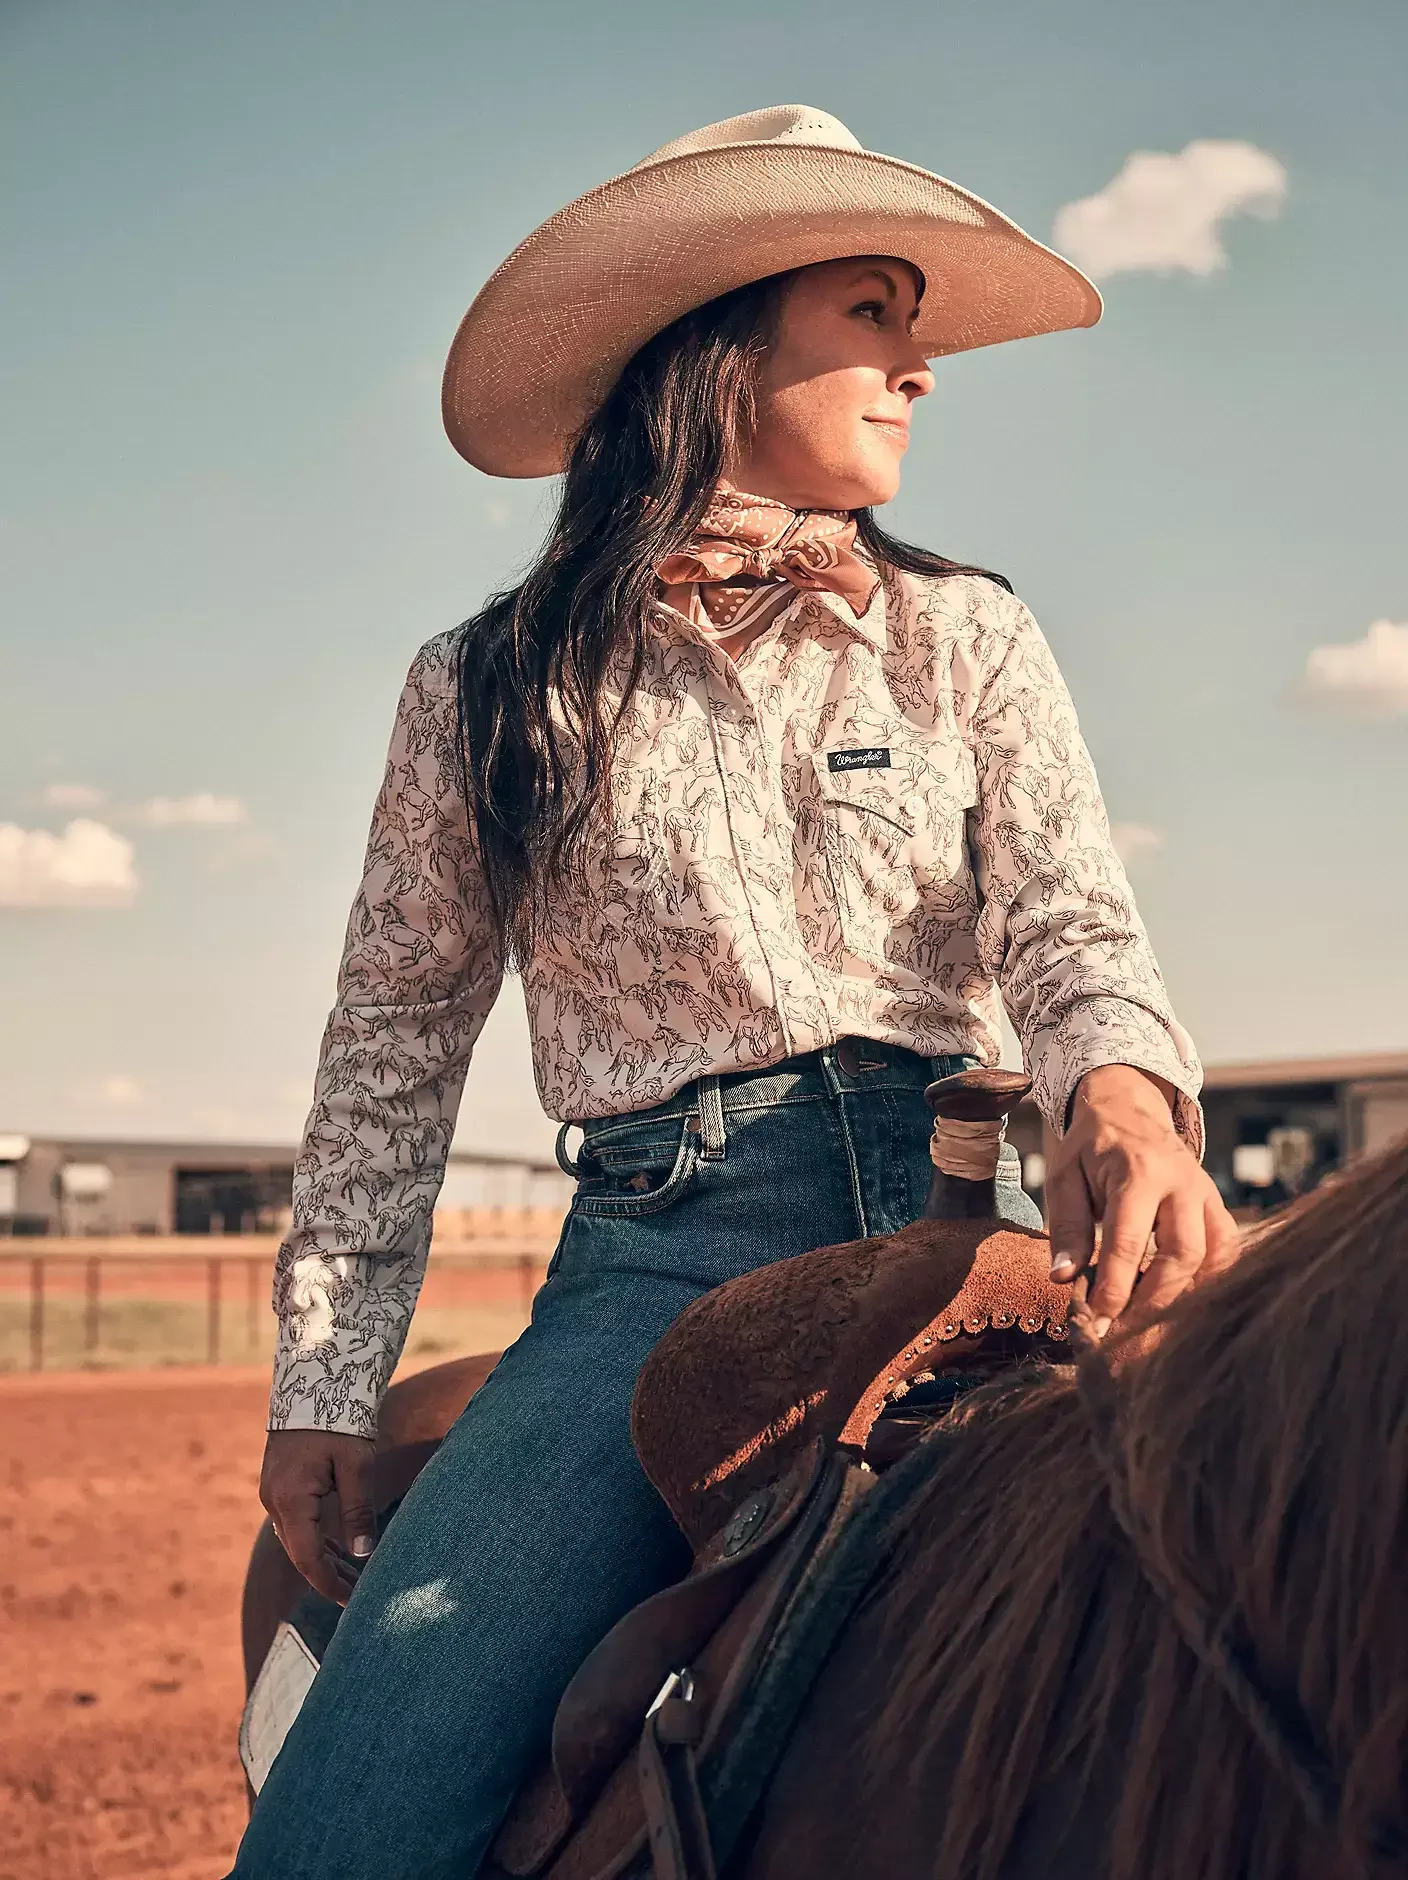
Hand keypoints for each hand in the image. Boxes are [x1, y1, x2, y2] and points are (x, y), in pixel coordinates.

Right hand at [260, 1429, 377, 1606]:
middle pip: (300, 1553)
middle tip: (361, 1595)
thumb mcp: (357, 1464)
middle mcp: (274, 1501)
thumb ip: (358, 1510)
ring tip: (354, 1578)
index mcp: (290, 1500)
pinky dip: (315, 1540)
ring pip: (296, 1540)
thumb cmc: (339, 1420)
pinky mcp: (278, 1485)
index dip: (330, 1584)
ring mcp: (272, 1493)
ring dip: (323, 1559)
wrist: (313, 1381)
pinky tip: (337, 1550)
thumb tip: (363, 1555)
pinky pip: (294, 1523)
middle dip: (329, 1576)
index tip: (354, 1602)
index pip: (308, 1558)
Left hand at [1046, 1064, 1238, 1335]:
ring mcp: (1207, 1195)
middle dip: (1153, 1301)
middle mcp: (1182, 1183)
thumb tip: (1063, 1279)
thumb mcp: (1064, 1177)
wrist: (1129, 1108)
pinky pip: (1226, 1252)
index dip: (1114, 1287)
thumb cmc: (1091, 1148)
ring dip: (1184, 1297)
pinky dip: (1209, 1283)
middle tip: (1124, 1333)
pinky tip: (1181, 1304)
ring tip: (1150, 1328)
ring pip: (1212, 1257)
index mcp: (1138, 1172)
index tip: (1098, 1322)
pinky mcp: (1218, 1207)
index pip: (1128, 1241)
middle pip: (1181, 1254)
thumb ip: (1066, 1227)